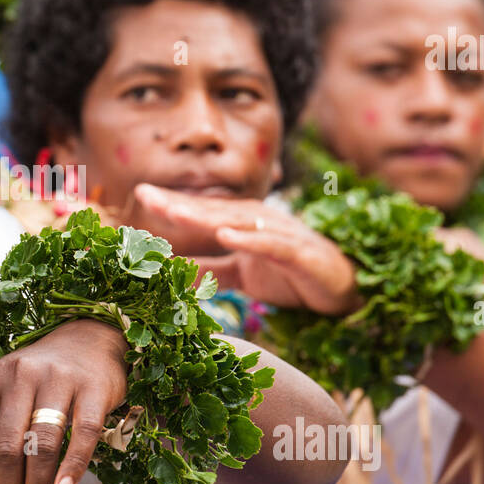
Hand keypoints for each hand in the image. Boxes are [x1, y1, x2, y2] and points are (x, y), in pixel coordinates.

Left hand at [134, 183, 359, 314]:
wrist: (343, 289)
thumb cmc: (291, 275)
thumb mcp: (242, 275)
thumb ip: (211, 270)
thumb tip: (173, 272)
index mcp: (244, 223)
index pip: (202, 212)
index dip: (172, 205)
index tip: (140, 196)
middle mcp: (259, 220)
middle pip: (213, 210)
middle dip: (178, 203)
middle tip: (144, 194)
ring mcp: (280, 233)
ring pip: (237, 221)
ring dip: (204, 216)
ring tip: (173, 212)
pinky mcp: (299, 252)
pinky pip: (270, 243)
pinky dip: (248, 238)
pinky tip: (226, 234)